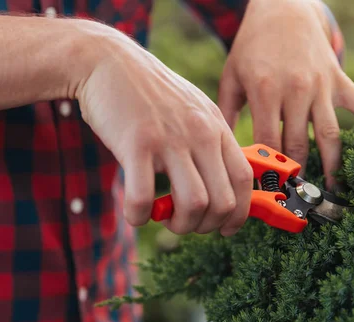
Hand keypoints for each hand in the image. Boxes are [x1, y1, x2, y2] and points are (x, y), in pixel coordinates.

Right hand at [74, 21, 252, 236]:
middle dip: (207, 226)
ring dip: (180, 226)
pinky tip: (135, 213)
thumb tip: (219, 185)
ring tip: (163, 217)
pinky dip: (140, 216)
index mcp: (216, 127)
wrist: (108, 62)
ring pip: (194, 204)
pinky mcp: (136, 144)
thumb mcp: (193, 110)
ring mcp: (170, 138)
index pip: (245, 180)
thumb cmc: (150, 95)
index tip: (225, 227)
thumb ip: (209, 142)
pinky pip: (144, 198)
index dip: (239, 213)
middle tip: (185, 222)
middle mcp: (200, 133)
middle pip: (223, 201)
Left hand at [218, 0, 353, 189]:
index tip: (267, 194)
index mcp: (265, 91)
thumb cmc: (252, 47)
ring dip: (332, 165)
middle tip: (296, 201)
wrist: (282, 8)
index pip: (268, 142)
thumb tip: (222, 152)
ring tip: (332, 190)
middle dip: (298, 176)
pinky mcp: (338, 79)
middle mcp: (296, 90)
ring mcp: (320, 85)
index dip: (267, 170)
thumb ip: (226, 114)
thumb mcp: (231, 77)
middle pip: (299, 145)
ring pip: (329, 134)